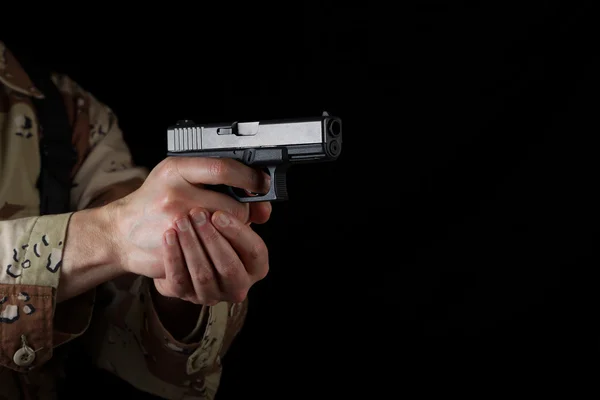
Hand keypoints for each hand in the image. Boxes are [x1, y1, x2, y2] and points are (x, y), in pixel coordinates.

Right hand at [106, 157, 271, 278]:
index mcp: (176, 169)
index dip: (249, 179)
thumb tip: (261, 204)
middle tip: (230, 216)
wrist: (120, 232)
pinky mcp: (175, 248)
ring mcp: (173, 221)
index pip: (223, 169)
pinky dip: (218, 249)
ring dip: (231, 233)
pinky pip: (213, 251)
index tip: (261, 184)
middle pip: (233, 207)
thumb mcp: (180, 177)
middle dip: (241, 214)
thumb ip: (218, 181)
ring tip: (218, 229)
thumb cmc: (155, 201)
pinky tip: (208, 244)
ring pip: (227, 231)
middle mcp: (174, 192)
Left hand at [154, 208, 268, 303]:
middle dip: (211, 238)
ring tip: (180, 221)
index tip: (218, 214)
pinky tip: (169, 235)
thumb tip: (262, 211)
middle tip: (197, 214)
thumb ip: (250, 210)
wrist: (185, 250)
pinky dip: (174, 256)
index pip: (255, 253)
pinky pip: (179, 279)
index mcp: (256, 267)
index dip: (237, 233)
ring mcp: (212, 294)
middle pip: (229, 267)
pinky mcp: (186, 295)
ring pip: (203, 275)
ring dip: (191, 245)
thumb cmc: (215, 229)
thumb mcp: (235, 219)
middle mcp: (238, 285)